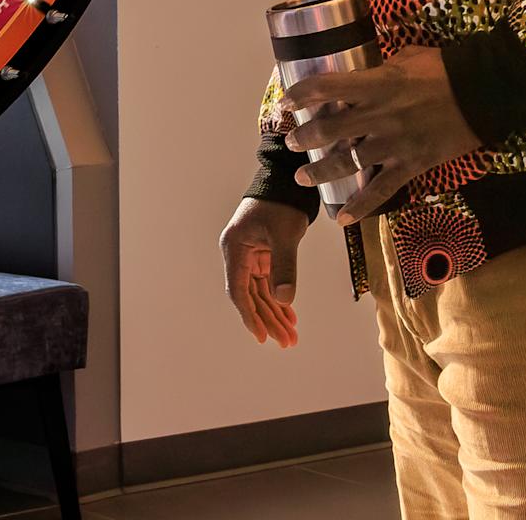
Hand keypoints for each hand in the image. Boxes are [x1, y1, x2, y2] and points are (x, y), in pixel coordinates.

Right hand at [220, 197, 310, 346]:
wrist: (287, 183)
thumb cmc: (281, 204)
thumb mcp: (285, 234)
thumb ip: (284, 266)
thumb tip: (285, 300)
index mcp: (235, 248)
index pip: (238, 290)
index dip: (249, 315)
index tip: (262, 336)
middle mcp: (239, 255)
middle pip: (251, 296)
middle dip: (268, 320)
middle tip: (286, 342)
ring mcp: (250, 257)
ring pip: (260, 294)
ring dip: (275, 314)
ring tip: (291, 337)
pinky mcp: (262, 256)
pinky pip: (268, 285)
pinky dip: (280, 301)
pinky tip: (290, 318)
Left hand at [283, 45, 482, 220]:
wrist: (485, 92)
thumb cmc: (445, 68)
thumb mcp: (406, 58)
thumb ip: (380, 71)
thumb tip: (364, 76)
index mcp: (375, 84)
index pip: (326, 88)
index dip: (300, 95)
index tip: (285, 103)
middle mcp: (379, 115)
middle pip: (329, 130)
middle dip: (305, 138)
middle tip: (293, 142)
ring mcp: (394, 143)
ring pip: (348, 164)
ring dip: (321, 172)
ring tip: (304, 177)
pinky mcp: (412, 164)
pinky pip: (382, 190)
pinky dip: (361, 206)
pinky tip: (343, 218)